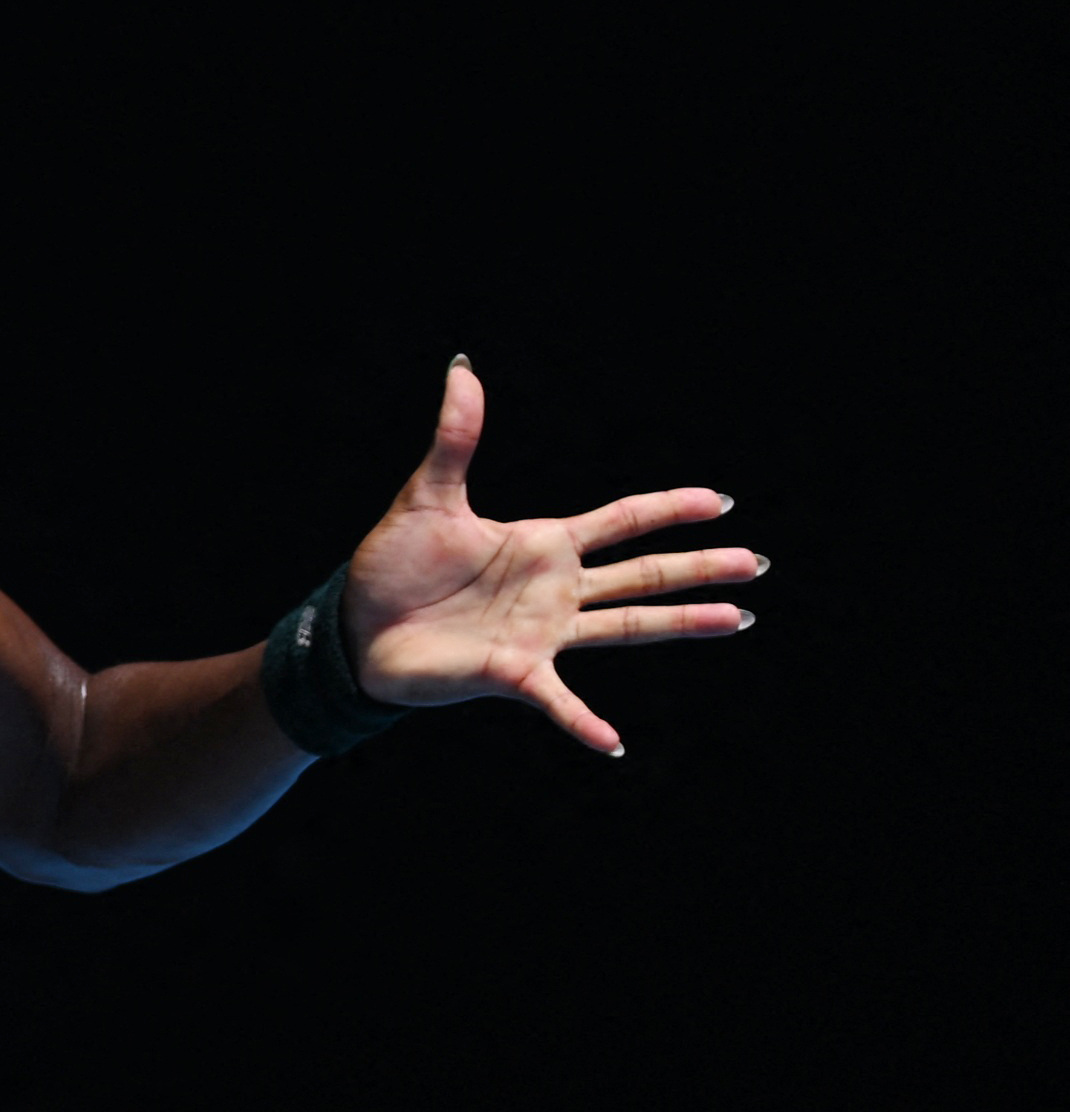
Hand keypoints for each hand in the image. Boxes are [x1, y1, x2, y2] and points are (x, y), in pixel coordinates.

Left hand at [343, 358, 762, 755]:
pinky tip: (614, 744)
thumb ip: (455, 438)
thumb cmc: (390, 566)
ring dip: (682, 624)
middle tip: (757, 564)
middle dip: (700, 568)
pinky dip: (584, 723)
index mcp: (542, 545)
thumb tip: (462, 367)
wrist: (353, 627)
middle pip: (642, 574)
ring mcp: (540, 634)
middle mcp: (554, 590)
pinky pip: (558, 701)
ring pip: (626, 626)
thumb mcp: (427, 495)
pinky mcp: (512, 674)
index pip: (619, 522)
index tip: (719, 502)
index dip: (667, 510)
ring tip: (738, 620)